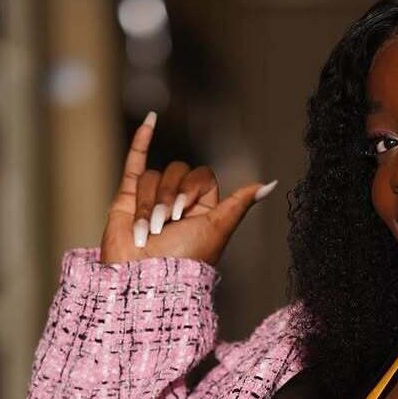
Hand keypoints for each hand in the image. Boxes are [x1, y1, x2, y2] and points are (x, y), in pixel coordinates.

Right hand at [101, 111, 277, 265]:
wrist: (147, 279)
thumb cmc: (184, 259)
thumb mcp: (218, 228)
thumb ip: (240, 204)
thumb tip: (272, 184)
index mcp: (203, 210)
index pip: (201, 176)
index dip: (192, 187)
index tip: (186, 211)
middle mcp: (177, 204)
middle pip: (175, 172)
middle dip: (169, 197)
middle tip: (167, 224)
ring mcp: (150, 201)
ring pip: (152, 178)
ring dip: (150, 205)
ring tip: (149, 231)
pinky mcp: (125, 201)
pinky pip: (134, 164)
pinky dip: (140, 141)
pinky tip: (151, 119)